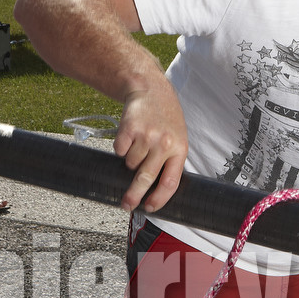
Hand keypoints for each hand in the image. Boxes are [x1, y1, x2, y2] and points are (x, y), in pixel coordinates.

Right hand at [112, 80, 188, 212]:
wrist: (150, 90)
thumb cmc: (166, 117)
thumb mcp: (177, 137)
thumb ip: (171, 160)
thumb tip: (157, 190)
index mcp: (179, 149)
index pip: (170, 182)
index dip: (159, 199)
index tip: (150, 207)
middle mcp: (163, 144)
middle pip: (146, 178)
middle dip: (134, 195)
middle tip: (127, 205)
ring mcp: (146, 136)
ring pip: (131, 164)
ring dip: (130, 162)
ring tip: (138, 146)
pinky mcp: (128, 129)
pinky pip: (119, 151)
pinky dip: (121, 149)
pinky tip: (130, 136)